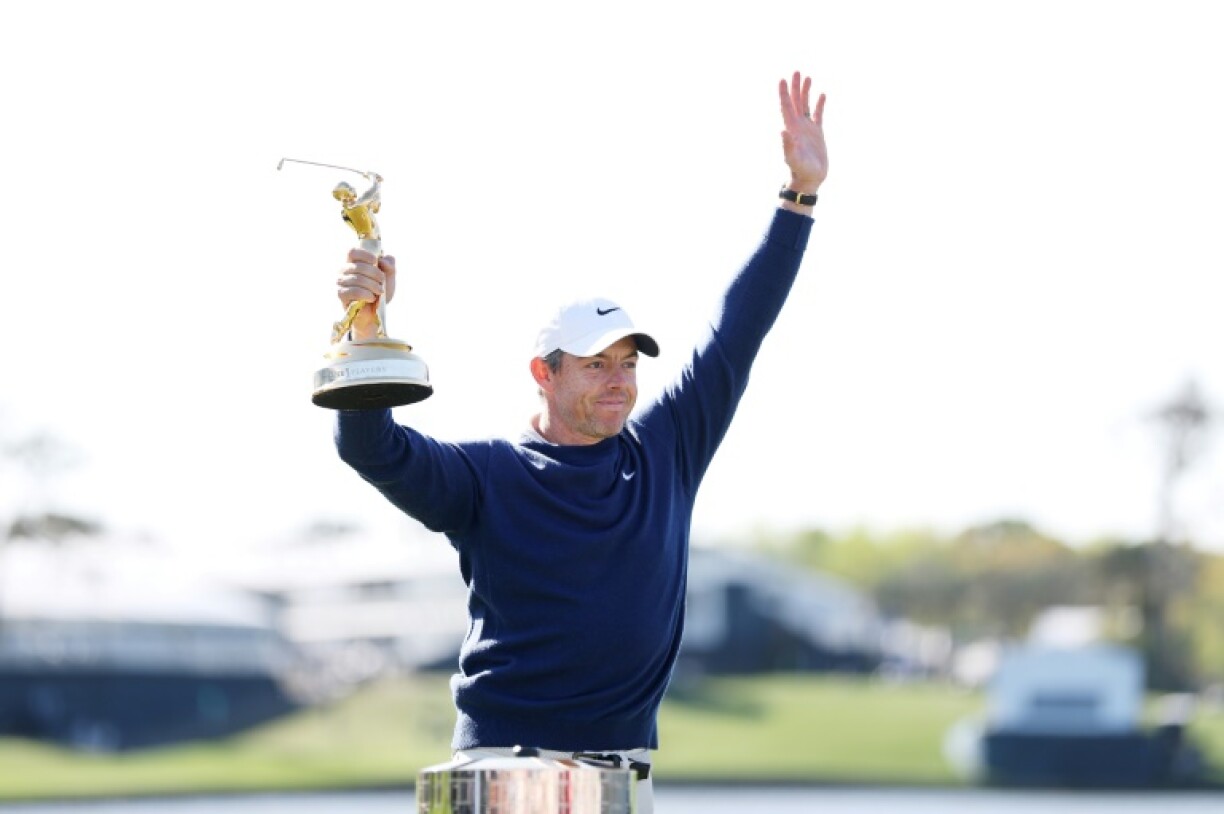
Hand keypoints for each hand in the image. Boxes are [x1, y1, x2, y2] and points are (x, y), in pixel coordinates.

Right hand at [337, 249, 396, 338]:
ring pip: (357, 279)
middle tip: (382, 282)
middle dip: (375, 274)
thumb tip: (383, 260)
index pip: (352, 252)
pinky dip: (367, 294)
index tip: (376, 261)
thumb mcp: (389, 277)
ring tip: (380, 291)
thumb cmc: (379, 292)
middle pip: (358, 266)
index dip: (365, 255)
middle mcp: (343, 271)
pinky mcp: (341, 295)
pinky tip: (372, 298)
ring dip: (373, 286)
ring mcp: (340, 283)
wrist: (375, 313)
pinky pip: (354, 291)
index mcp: (353, 263)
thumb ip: (390, 265)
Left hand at [778, 71, 827, 192]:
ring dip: (806, 92)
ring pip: (806, 105)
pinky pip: (818, 115)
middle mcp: (797, 126)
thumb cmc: (800, 170)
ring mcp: (807, 129)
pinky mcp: (817, 133)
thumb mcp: (793, 158)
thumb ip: (787, 145)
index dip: (784, 93)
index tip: (782, 80)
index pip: (786, 107)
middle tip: (796, 71)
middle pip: (795, 102)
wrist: (809, 179)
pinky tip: (822, 95)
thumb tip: (782, 131)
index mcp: (791, 129)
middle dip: (795, 87)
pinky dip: (819, 104)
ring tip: (808, 77)